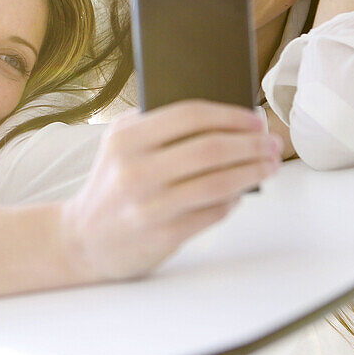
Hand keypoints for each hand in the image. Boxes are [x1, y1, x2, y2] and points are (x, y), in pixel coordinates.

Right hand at [59, 100, 280, 281]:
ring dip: (252, 172)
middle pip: (210, 148)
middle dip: (251, 144)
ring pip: (218, 182)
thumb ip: (158, 127)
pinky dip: (234, 200)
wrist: (82, 239)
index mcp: (126, 137)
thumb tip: (224, 117)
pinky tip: (241, 192)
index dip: (230, 115)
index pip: (189, 115)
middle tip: (271, 143)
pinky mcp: (162, 235)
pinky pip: (213, 212)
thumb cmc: (112, 185)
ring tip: (269, 166)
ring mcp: (148, 204)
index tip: (255, 118)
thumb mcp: (120, 145)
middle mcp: (134, 169)